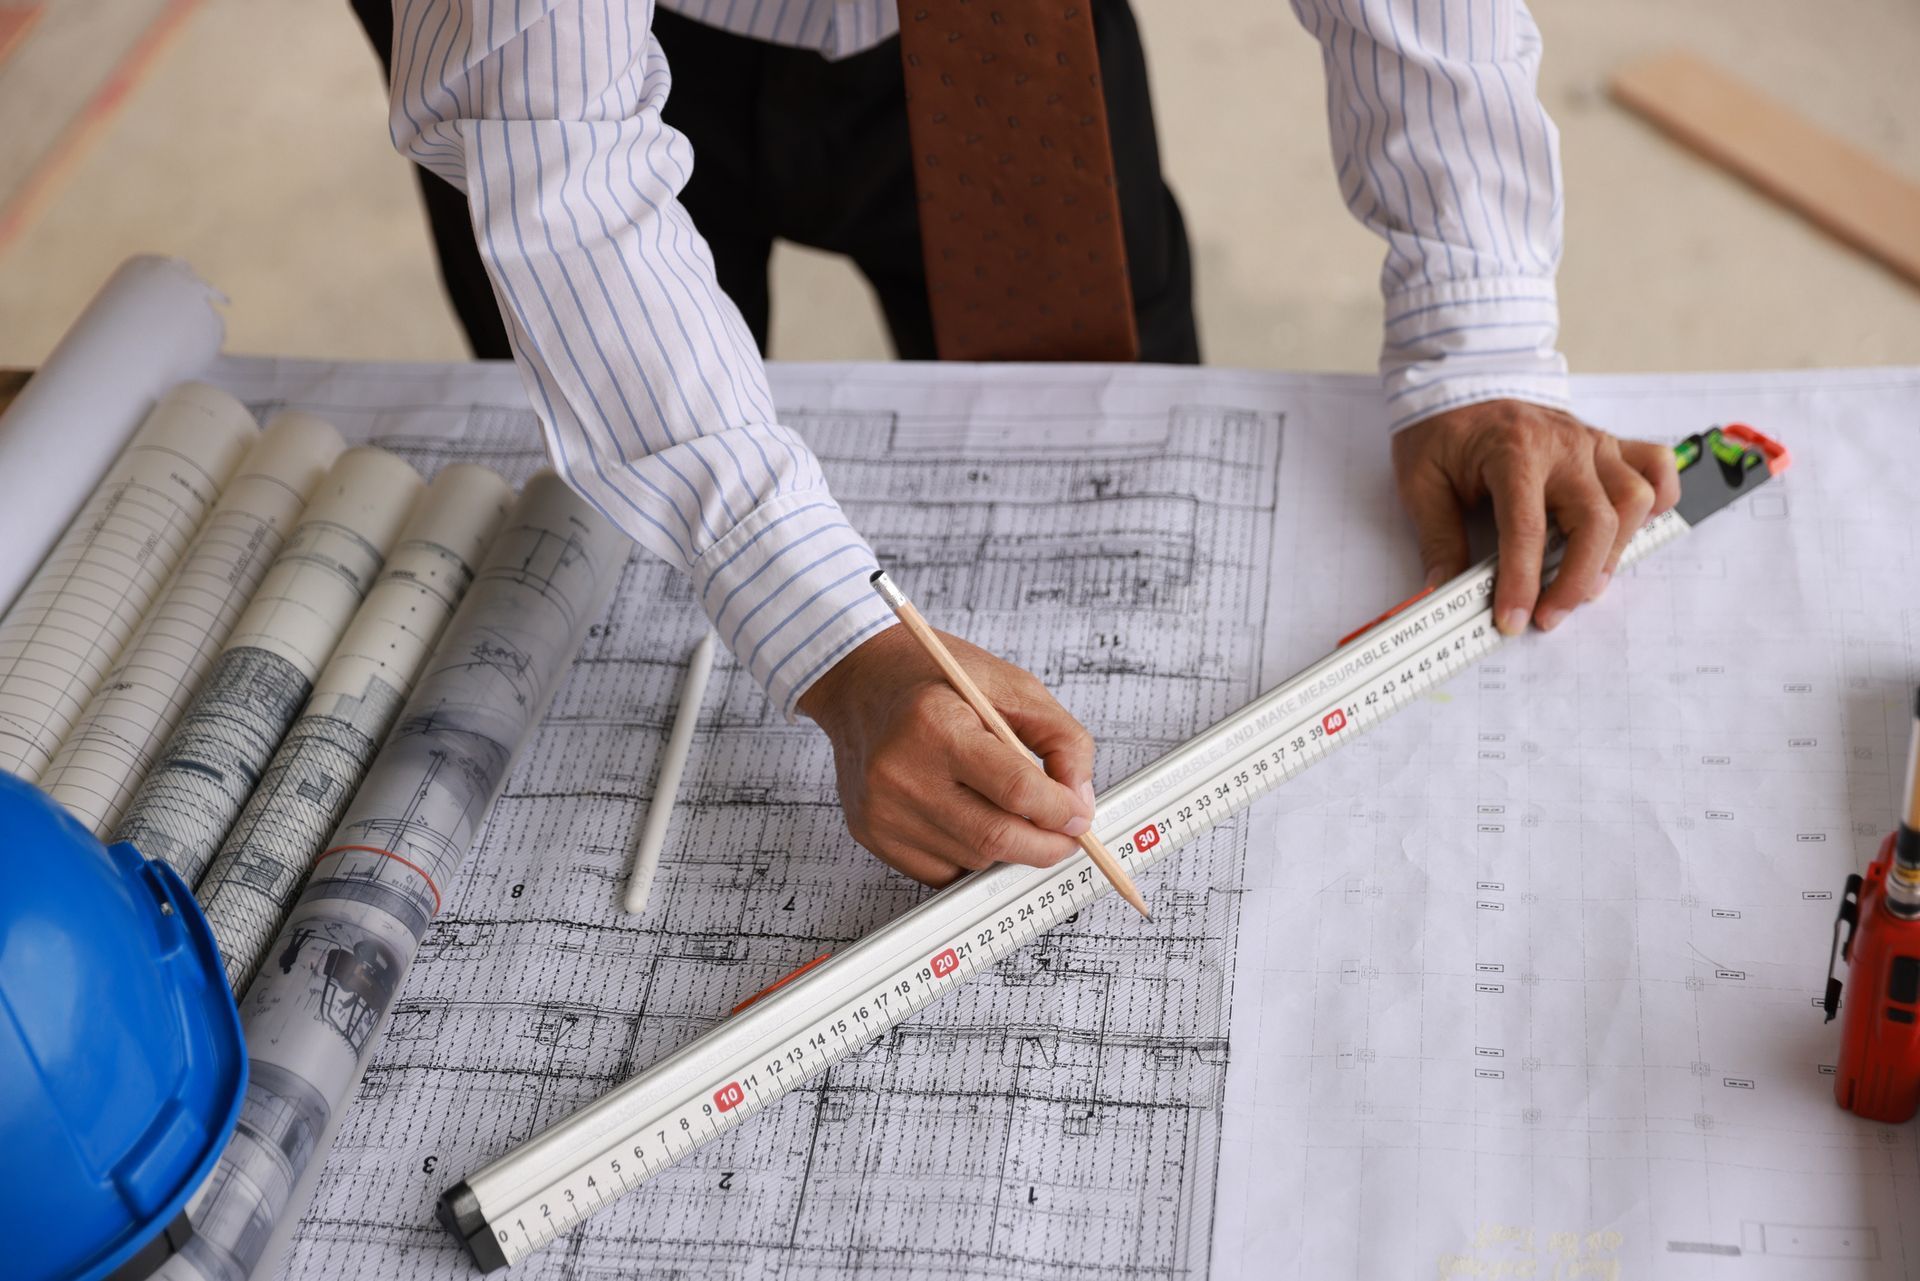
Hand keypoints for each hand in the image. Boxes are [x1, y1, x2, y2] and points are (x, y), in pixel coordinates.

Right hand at [795, 625, 1095, 886]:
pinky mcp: (872, 834)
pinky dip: (972, 855)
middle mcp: (901, 772)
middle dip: (1046, 844)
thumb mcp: (1011, 686)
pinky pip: (943, 870)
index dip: (1060, 811)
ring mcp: (882, 810)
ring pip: (974, 858)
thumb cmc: (933, 677)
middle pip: (995, 837)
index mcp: (935, 723)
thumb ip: (1061, 739)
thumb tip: (1080, 802)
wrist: (860, 680)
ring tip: (1012, 811)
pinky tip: (971, 818)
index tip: (1079, 815)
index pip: (1016, 789)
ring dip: (1008, 846)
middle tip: (1066, 833)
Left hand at [1390, 400, 1680, 634]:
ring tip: (1582, 584)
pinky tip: (1628, 531)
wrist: (1463, 379)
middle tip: (1548, 616)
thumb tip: (1443, 592)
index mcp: (1513, 452)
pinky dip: (1657, 501)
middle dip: (1576, 580)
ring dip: (1615, 551)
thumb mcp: (1421, 482)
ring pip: (1636, 500)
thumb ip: (1438, 538)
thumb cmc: (1443, 429)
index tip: (1513, 620)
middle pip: (1597, 520)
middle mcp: (1564, 446)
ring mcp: (1593, 443)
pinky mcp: (1609, 444)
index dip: (1522, 582)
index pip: (1527, 529)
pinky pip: (1656, 467)